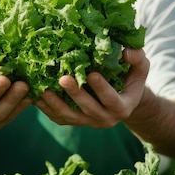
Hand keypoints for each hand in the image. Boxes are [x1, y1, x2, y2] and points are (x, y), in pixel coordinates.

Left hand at [34, 48, 149, 127]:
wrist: (120, 98)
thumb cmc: (130, 76)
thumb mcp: (139, 67)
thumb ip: (136, 59)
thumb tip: (126, 51)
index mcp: (122, 107)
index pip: (112, 100)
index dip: (102, 88)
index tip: (91, 74)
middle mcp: (106, 119)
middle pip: (88, 109)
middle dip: (75, 94)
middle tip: (62, 78)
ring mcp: (88, 122)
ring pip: (69, 116)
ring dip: (55, 103)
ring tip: (43, 89)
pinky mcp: (73, 121)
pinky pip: (58, 117)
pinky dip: (46, 108)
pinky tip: (35, 94)